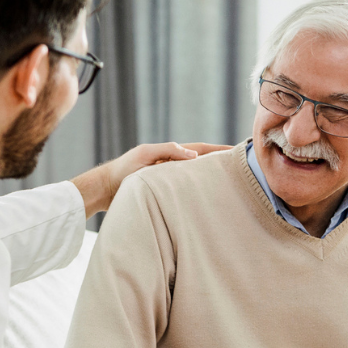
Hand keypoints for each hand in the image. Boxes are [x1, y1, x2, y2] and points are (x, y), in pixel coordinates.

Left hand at [72, 142, 232, 216]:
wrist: (105, 189)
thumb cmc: (123, 171)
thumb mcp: (145, 156)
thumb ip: (168, 152)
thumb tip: (194, 156)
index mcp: (171, 153)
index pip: (201, 150)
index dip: (219, 150)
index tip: (238, 150)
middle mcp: (173, 165)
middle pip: (202, 162)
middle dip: (221, 163)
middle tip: (242, 167)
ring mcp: (169, 178)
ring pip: (196, 177)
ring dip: (211, 177)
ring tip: (230, 182)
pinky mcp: (164, 191)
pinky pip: (187, 189)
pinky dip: (198, 189)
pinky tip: (206, 197)